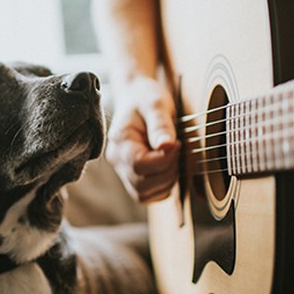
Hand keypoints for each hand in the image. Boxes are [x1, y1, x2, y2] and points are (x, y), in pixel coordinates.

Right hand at [106, 76, 180, 202]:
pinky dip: (162, 188)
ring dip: (166, 181)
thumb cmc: (146, 98)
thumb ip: (160, 125)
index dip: (164, 160)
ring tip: (172, 157)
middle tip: (177, 149)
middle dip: (167, 171)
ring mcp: (122, 170)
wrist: (136, 97)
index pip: (139, 165)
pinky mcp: (131, 177)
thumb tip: (167, 145)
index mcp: (119, 141)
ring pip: (143, 194)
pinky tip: (169, 167)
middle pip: (141, 184)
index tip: (177, 143)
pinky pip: (146, 196)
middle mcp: (117, 160)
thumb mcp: (156, 105)